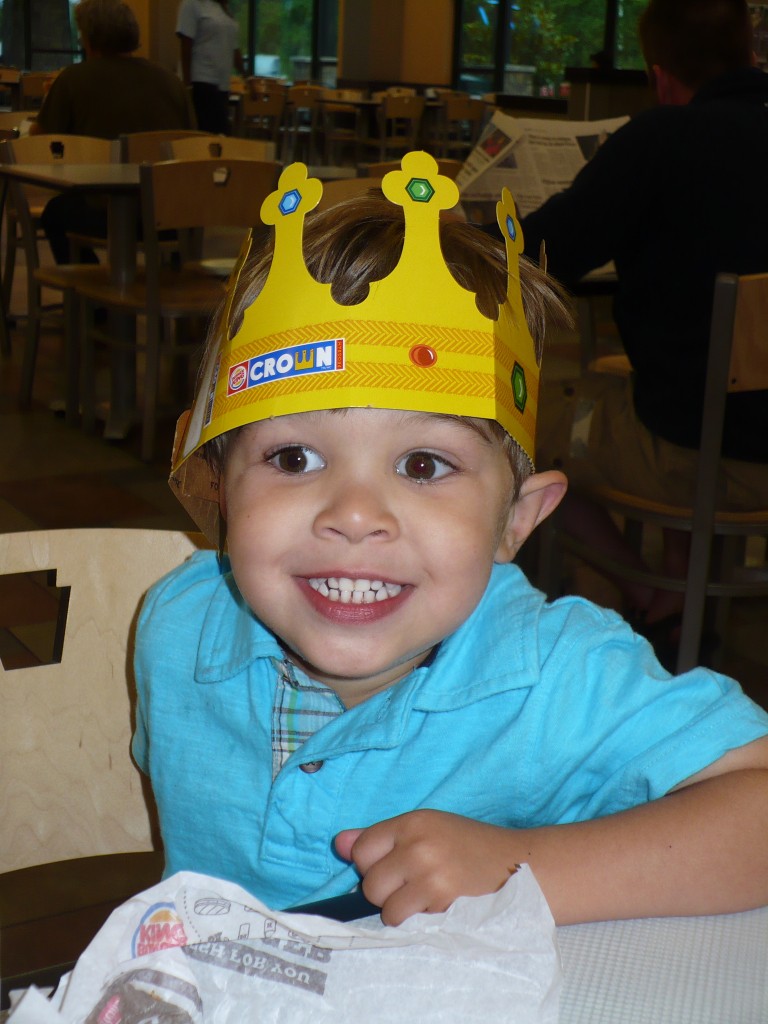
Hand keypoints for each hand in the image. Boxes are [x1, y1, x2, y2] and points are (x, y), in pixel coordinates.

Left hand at [335, 810, 518, 925]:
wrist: (519, 866)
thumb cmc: (470, 847)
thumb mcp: (429, 830)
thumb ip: (383, 837)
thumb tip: (338, 843)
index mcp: (413, 821)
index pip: (362, 849)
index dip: (372, 864)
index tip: (393, 867)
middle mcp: (418, 845)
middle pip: (369, 883)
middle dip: (385, 891)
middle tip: (413, 885)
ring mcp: (429, 874)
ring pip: (385, 908)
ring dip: (400, 911)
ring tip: (425, 898)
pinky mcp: (442, 901)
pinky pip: (407, 922)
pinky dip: (418, 921)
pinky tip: (439, 906)